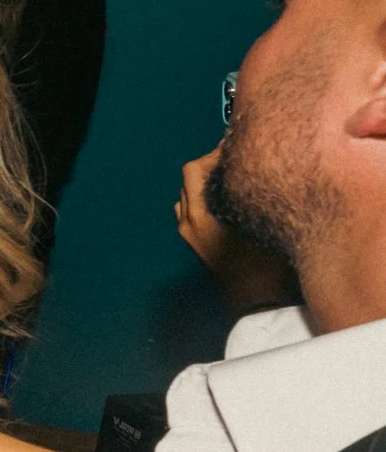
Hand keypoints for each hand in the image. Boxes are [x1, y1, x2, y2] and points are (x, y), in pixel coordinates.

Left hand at [174, 143, 295, 314]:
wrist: (258, 305)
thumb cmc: (265, 267)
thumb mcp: (264, 222)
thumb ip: (254, 192)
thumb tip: (257, 167)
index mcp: (199, 215)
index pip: (194, 169)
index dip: (215, 153)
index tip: (238, 147)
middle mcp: (187, 222)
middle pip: (189, 179)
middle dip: (212, 165)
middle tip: (239, 158)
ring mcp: (189, 235)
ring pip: (189, 195)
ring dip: (207, 182)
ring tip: (237, 177)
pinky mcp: (196, 245)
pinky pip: (192, 211)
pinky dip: (206, 199)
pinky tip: (232, 200)